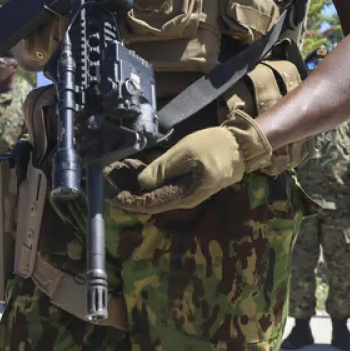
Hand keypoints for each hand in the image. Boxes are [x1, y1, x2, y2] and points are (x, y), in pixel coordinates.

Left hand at [112, 111, 271, 214]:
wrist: (239, 147)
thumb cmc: (213, 147)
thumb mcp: (185, 153)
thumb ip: (162, 169)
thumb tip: (141, 184)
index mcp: (182, 196)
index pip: (150, 203)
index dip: (129, 201)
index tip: (112, 196)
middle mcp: (182, 199)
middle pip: (150, 200)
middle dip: (129, 190)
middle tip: (109, 177)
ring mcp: (184, 193)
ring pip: (155, 193)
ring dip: (136, 184)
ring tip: (118, 173)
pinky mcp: (186, 185)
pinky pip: (163, 186)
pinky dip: (149, 180)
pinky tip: (137, 170)